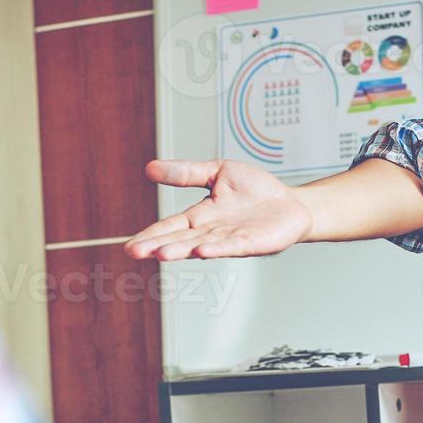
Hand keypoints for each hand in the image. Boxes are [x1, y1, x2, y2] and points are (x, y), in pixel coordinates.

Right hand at [125, 159, 313, 260]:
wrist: (291, 203)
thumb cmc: (256, 190)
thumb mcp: (217, 173)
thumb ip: (186, 173)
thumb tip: (150, 168)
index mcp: (201, 216)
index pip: (170, 226)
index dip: (151, 235)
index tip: (131, 245)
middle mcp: (212, 231)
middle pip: (180, 239)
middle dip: (158, 245)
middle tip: (135, 252)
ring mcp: (231, 238)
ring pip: (201, 245)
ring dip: (182, 250)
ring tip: (161, 254)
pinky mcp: (252, 242)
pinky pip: (232, 246)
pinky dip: (217, 249)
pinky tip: (201, 251)